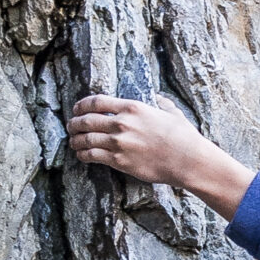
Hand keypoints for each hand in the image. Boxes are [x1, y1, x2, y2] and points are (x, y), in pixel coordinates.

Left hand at [66, 95, 251, 216]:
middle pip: (87, 120)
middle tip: (71, 126)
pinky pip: (93, 155)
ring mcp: (119, 143)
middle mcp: (122, 123)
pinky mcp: (119, 161)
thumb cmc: (183, 137)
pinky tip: (82, 155)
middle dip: (75, 123)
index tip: (77, 109)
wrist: (188, 160)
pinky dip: (84, 155)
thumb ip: (161, 103)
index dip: (82, 105)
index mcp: (132, 107)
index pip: (97, 102)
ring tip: (73, 142)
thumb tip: (158, 98)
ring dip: (76, 140)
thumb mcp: (172, 112)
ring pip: (86, 139)